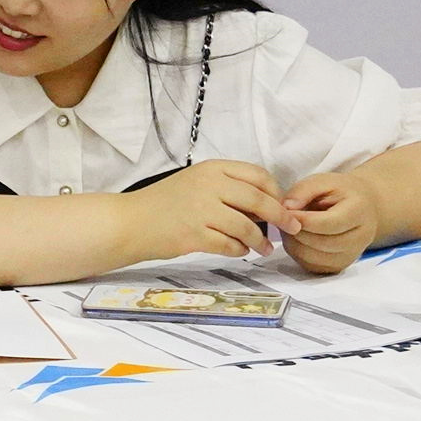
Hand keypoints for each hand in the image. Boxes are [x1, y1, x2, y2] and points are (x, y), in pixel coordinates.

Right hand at [131, 160, 284, 259]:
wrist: (129, 222)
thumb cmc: (162, 204)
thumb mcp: (195, 183)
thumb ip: (226, 187)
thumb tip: (265, 205)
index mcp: (212, 169)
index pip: (258, 176)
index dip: (276, 192)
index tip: (283, 206)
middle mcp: (208, 186)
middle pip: (259, 201)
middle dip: (281, 217)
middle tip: (291, 228)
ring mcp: (201, 210)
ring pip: (247, 226)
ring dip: (261, 240)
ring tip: (264, 248)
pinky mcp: (194, 235)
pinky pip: (229, 245)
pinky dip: (239, 250)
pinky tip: (240, 251)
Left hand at [279, 172, 379, 272]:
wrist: (361, 208)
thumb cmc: (340, 193)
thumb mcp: (322, 181)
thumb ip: (303, 191)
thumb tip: (286, 208)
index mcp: (359, 212)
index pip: (328, 223)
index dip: (303, 220)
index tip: (285, 212)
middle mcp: (361, 237)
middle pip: (321, 243)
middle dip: (296, 232)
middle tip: (284, 219)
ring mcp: (351, 255)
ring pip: (313, 258)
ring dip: (294, 244)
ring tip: (290, 227)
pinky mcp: (339, 266)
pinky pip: (311, 266)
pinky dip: (298, 254)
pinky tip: (297, 239)